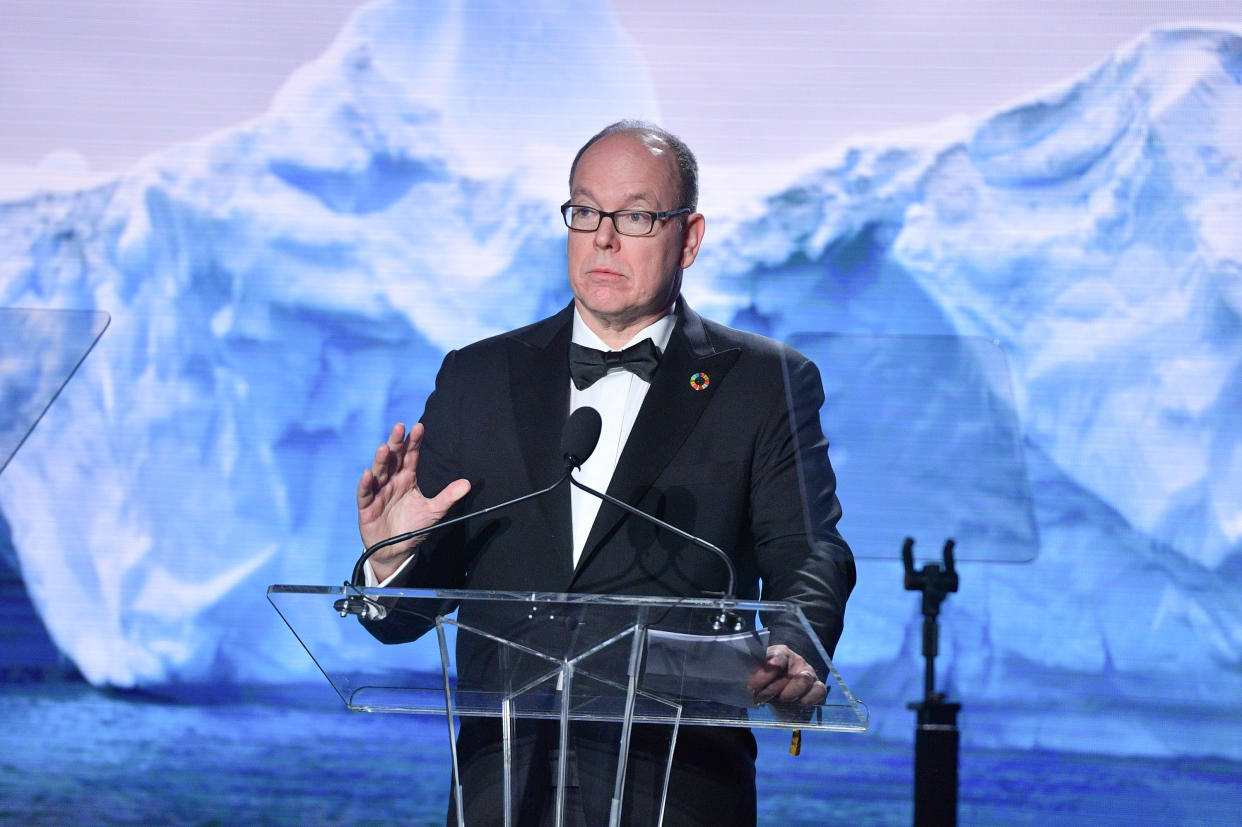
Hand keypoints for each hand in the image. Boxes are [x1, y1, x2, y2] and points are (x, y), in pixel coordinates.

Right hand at [356, 422, 469, 580]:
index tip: (419, 427)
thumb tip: (467, 484)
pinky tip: (368, 474)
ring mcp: (378, 493)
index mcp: (407, 479)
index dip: (414, 442)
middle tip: (400, 427)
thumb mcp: (434, 511)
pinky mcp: (367, 508)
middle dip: (396, 443)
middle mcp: (391, 482)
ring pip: (378, 473)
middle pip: (393, 459)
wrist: (396, 550)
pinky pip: (365, 494)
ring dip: (381, 460)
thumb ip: (448, 497)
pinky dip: (366, 484)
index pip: (410, 456)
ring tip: (385, 448)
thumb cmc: (412, 527)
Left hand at [747, 644, 827, 705]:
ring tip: (781, 700)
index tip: (753, 685)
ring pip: (804, 680)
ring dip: (791, 692)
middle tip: (761, 698)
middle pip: (788, 673)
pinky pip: (819, 690)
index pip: (777, 658)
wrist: (780, 687)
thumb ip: (753, 674)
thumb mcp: (757, 674)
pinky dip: (810, 697)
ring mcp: (808, 673)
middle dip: (773, 688)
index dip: (765, 673)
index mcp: (780, 653)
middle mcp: (796, 661)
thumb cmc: (766, 679)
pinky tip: (800, 703)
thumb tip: (745, 682)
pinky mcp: (817, 687)